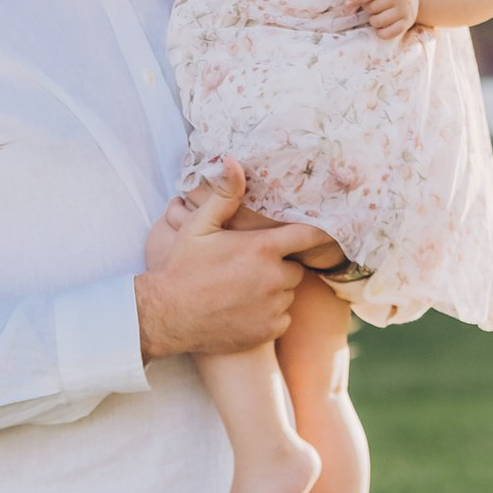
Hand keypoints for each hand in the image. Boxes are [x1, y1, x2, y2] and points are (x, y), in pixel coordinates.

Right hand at [136, 174, 315, 359]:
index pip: (308, 236)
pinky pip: (282, 319)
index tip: (325, 231)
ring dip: (275, 290)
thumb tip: (233, 161)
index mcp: (262, 249)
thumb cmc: (181, 267)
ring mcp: (273, 306)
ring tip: (244, 289)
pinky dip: (270, 315)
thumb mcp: (198, 226)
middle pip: (295, 268)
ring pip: (288, 294)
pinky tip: (245, 310)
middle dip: (280, 266)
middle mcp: (274, 278)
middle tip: (251, 267)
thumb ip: (224, 195)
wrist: (167, 315)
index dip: (319, 232)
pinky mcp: (269, 330)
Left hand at [348, 0, 421, 39]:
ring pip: (378, 21)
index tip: (347, 4)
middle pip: (372, 7)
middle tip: (370, 2)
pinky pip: (388, 33)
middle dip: (365, 7)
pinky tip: (380, 25)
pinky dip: (380, 32)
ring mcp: (405, 9)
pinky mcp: (407, 22)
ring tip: (376, 12)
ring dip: (372, 19)